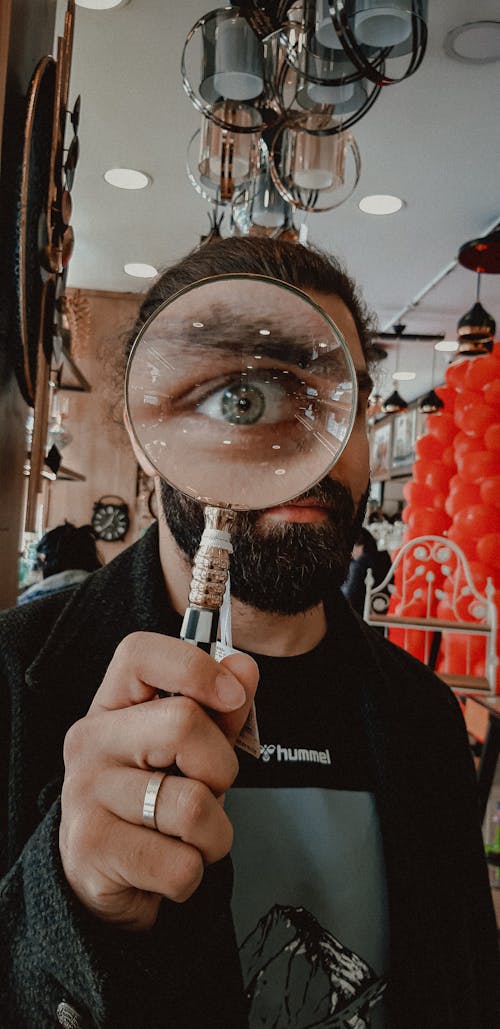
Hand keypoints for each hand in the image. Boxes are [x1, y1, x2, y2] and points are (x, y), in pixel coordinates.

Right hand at [59, 631, 258, 930]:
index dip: (195, 666)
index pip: (139, 654)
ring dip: (213, 833)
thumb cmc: (153, 805)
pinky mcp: (91, 850)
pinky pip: (181, 864)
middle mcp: (89, 742)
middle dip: (221, 769)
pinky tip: (167, 865)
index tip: (233, 695)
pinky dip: (193, 872)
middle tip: (205, 791)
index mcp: (111, 706)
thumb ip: (221, 711)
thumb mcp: (189, 754)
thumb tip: (244, 667)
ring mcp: (84, 795)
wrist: (106, 879)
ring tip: (187, 837)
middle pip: (184, 724)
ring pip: (193, 805)